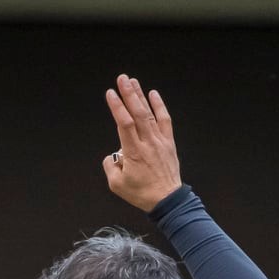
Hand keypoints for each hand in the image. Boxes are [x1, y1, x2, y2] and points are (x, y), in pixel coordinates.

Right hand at [102, 74, 181, 210]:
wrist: (167, 200)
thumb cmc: (142, 193)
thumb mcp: (117, 185)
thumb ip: (110, 167)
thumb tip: (111, 156)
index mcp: (134, 152)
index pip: (124, 123)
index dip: (117, 106)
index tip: (110, 93)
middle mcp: (147, 142)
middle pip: (138, 113)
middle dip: (129, 93)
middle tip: (122, 78)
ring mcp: (159, 141)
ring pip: (149, 113)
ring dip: (140, 96)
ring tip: (133, 82)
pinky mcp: (168, 143)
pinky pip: (165, 120)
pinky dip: (159, 106)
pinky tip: (153, 94)